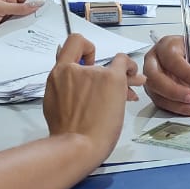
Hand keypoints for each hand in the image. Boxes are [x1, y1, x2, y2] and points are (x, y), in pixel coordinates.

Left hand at [0, 0, 41, 34]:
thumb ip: (18, 6)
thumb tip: (35, 3)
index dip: (38, 0)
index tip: (47, 7)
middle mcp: (8, 4)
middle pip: (27, 8)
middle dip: (33, 14)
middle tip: (41, 20)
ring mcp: (7, 16)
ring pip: (23, 19)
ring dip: (26, 24)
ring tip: (32, 28)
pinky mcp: (5, 27)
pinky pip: (17, 28)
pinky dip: (20, 31)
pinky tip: (23, 34)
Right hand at [43, 35, 143, 156]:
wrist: (78, 144)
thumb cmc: (68, 134)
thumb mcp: (55, 105)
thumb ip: (63, 89)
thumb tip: (70, 83)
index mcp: (58, 74)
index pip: (71, 44)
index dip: (83, 50)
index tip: (88, 63)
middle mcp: (74, 69)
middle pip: (96, 59)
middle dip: (105, 68)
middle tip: (113, 79)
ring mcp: (93, 73)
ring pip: (112, 65)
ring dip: (123, 73)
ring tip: (134, 82)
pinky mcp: (111, 78)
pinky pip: (123, 62)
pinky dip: (130, 67)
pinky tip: (134, 75)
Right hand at [143, 35, 189, 115]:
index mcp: (166, 46)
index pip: (171, 59)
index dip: (186, 73)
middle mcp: (154, 61)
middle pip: (154, 77)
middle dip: (174, 90)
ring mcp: (152, 78)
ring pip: (157, 93)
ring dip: (177, 104)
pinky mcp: (155, 92)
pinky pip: (163, 104)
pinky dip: (179, 109)